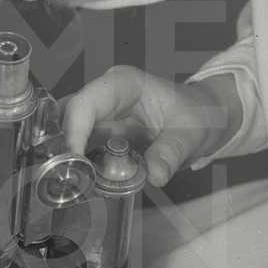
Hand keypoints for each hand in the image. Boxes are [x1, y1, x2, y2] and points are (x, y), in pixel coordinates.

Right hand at [60, 66, 239, 185]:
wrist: (202, 117)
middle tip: (71, 180)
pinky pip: (81, 146)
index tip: (75, 162)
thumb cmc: (196, 115)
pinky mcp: (101, 132)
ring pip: (68, 132)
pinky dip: (80, 164)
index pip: (86, 102)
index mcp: (124, 84)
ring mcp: (101, 113)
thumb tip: (154, 175)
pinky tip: (87, 182)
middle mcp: (105, 95)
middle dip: (66, 147)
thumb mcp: (190, 134)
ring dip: (69, 158)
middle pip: (69, 117)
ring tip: (78, 184)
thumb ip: (171, 153)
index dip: (74, 131)